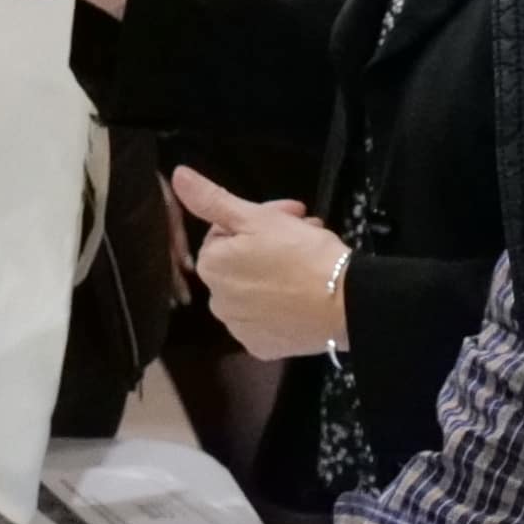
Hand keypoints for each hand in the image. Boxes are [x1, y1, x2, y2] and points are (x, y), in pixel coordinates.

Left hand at [170, 167, 346, 357]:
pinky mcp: (264, 348)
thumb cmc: (300, 254)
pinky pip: (267, 318)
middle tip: (306, 229)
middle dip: (268, 242)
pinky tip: (303, 292)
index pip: (227, 232)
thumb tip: (178, 175)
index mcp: (211, 267)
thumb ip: (212, 199)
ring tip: (309, 259)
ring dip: (274, 271)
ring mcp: (240, 329)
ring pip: (254, 289)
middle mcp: (217, 302)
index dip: (257, 219)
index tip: (291, 213)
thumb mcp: (257, 218)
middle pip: (240, 261)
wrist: (345, 304)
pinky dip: (281, 303)